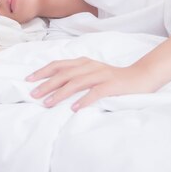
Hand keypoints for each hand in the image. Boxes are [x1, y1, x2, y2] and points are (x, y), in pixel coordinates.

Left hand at [26, 57, 159, 110]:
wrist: (141, 77)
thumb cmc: (113, 79)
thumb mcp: (92, 74)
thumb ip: (76, 77)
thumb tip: (54, 86)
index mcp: (83, 62)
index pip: (58, 64)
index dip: (43, 71)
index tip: (29, 80)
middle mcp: (90, 66)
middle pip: (64, 74)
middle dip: (47, 84)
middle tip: (33, 94)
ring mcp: (101, 75)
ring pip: (76, 82)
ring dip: (60, 93)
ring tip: (48, 103)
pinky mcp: (112, 85)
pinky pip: (96, 92)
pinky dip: (84, 100)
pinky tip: (74, 109)